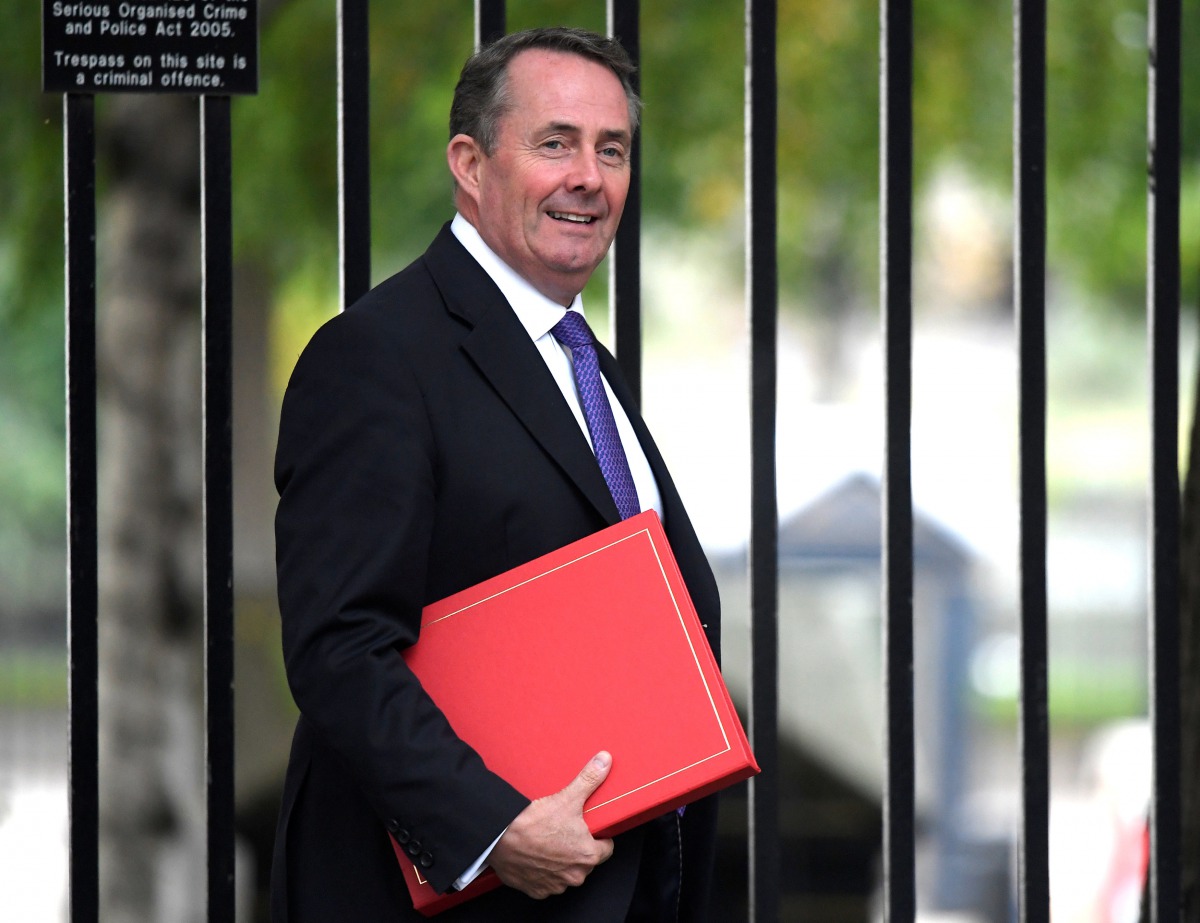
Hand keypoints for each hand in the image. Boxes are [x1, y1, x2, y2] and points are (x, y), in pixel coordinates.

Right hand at [487, 751, 615, 898]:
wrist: (500, 837)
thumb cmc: (533, 822)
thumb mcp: (567, 797)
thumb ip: (590, 779)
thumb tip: (604, 761)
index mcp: (587, 855)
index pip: (606, 848)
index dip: (598, 837)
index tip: (589, 830)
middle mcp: (574, 875)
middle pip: (586, 862)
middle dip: (578, 849)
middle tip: (565, 831)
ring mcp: (555, 886)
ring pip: (566, 873)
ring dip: (561, 862)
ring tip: (548, 842)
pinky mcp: (537, 890)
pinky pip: (546, 883)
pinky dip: (543, 872)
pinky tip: (536, 855)